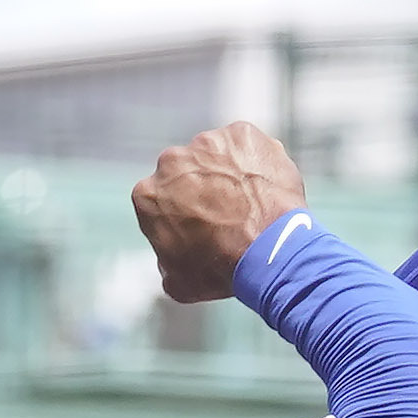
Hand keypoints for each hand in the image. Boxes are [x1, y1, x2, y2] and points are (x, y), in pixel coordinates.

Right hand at [137, 122, 311, 302]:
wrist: (270, 251)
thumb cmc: (223, 272)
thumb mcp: (179, 283)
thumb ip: (166, 263)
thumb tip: (169, 258)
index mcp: (147, 194)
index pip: (161, 201)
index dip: (181, 215)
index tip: (200, 228)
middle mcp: (170, 160)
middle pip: (186, 173)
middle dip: (203, 189)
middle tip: (229, 213)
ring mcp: (207, 143)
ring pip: (217, 156)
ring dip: (229, 173)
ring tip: (252, 202)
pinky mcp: (242, 134)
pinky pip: (248, 146)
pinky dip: (256, 161)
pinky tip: (267, 187)